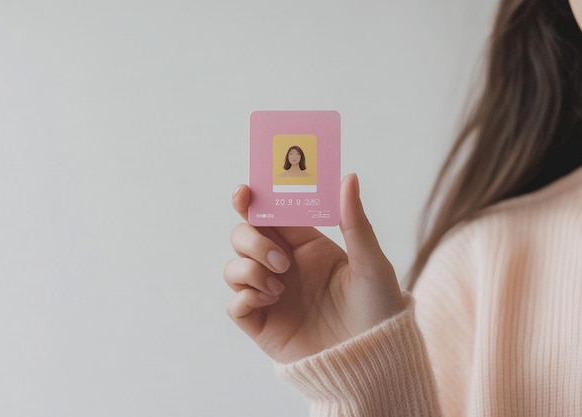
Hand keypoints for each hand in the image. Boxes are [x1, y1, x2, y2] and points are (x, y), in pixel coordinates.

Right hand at [224, 174, 403, 363]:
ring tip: (278, 288)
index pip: (272, 215)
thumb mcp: (371, 264)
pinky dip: (243, 298)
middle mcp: (284, 267)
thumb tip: (348, 177)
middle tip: (282, 262)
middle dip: (254, 241)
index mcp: (307, 247)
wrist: (373, 365)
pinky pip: (234, 305)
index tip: (246, 193)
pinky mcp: (262, 325)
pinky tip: (269, 302)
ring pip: (234, 267)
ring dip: (249, 270)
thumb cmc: (379, 313)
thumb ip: (355, 222)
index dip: (254, 201)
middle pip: (244, 236)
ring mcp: (270, 295)